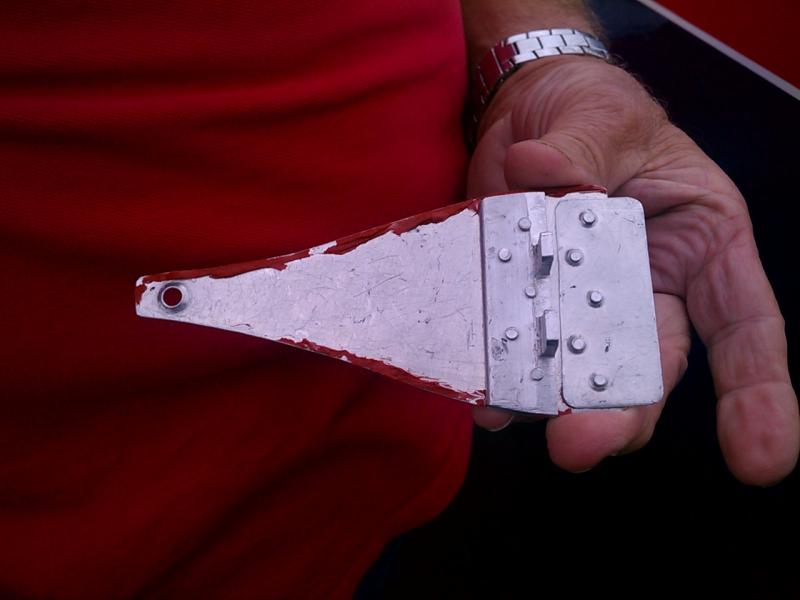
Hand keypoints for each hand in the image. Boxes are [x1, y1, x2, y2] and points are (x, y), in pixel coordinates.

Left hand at [468, 56, 798, 484]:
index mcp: (698, 243)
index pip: (744, 325)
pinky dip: (497, 370)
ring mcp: (579, 303)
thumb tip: (539, 170)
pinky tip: (478, 391)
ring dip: (548, 403)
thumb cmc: (591, 107)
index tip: (761, 461)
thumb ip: (579, 148)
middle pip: (647, 367)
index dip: (757, 393)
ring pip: (576, 372)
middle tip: (578, 444)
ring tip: (513, 416)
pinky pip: (514, 347)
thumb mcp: (600, 115)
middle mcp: (644, 287)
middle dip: (618, 413)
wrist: (525, 110)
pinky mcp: (523, 302)